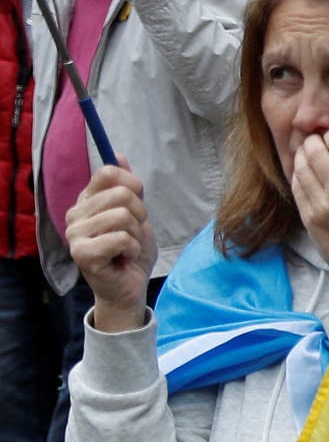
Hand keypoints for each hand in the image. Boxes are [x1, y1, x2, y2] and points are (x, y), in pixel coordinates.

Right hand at [65, 166, 154, 328]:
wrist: (128, 285)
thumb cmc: (131, 250)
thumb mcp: (136, 213)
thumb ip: (127, 186)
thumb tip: (118, 155)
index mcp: (86, 200)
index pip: (108, 172)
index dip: (133, 185)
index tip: (136, 202)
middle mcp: (75, 214)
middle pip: (122, 194)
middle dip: (140, 214)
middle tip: (134, 232)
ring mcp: (75, 234)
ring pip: (123, 216)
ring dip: (136, 234)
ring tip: (128, 246)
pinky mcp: (81, 253)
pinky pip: (122, 238)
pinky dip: (133, 249)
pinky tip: (124, 258)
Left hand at [290, 130, 328, 295]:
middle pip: (316, 151)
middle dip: (313, 142)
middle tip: (314, 143)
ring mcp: (323, 205)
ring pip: (302, 168)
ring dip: (302, 157)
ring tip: (306, 156)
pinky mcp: (309, 218)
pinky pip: (297, 188)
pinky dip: (298, 177)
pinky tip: (304, 175)